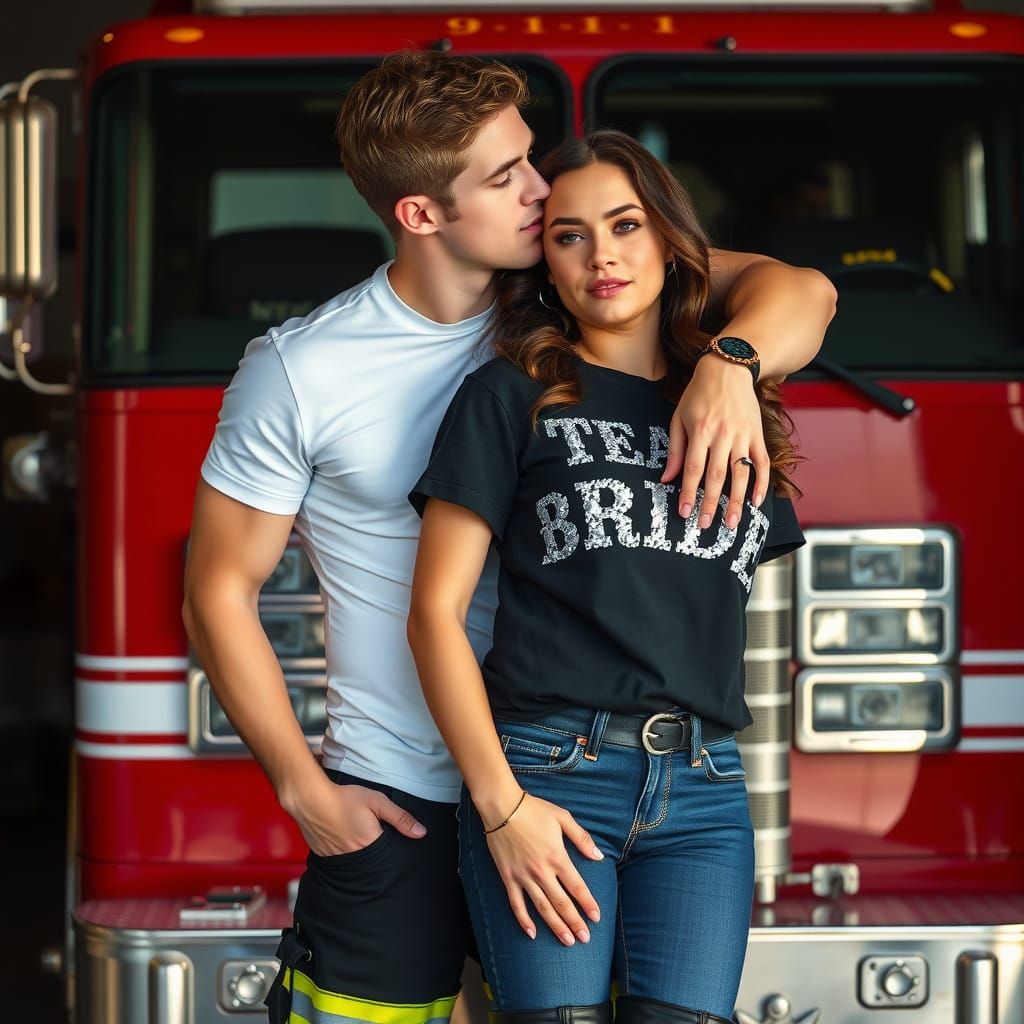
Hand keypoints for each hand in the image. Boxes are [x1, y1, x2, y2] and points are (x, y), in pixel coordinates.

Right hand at [289, 773, 426, 855]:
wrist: (310, 799)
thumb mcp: (377, 802)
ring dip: (357, 852)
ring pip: (354, 862)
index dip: (389, 847)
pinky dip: (342, 852)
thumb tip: (421, 833)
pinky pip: (338, 860)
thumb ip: (400, 818)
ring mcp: (336, 859)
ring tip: (353, 836)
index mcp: (370, 844)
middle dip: (373, 851)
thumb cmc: (344, 798)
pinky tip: (341, 838)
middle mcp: (354, 857)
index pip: (387, 855)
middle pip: (371, 861)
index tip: (386, 837)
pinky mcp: (323, 856)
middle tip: (367, 834)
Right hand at [483, 793, 603, 945]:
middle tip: (584, 939)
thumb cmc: (534, 810)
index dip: (588, 904)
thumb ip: (582, 839)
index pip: (577, 887)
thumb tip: (599, 857)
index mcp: (558, 857)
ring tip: (567, 941)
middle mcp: (542, 872)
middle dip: (575, 923)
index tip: (596, 918)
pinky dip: (523, 920)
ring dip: (555, 926)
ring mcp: (524, 877)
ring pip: (542, 908)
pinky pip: (516, 903)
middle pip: (562, 903)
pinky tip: (532, 933)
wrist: (502, 807)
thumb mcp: (563, 818)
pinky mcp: (508, 877)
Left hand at [661, 355, 769, 527]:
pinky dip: (762, 483)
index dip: (689, 493)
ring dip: (736, 501)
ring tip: (732, 523)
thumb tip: (667, 478)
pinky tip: (756, 501)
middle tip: (705, 525)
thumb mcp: (679, 418)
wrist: (728, 369)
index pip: (693, 469)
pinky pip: (762, 462)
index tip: (684, 512)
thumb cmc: (698, 395)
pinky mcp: (757, 434)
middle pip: (716, 476)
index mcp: (700, 431)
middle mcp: (722, 435)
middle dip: (710, 504)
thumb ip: (675, 450)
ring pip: (741, 474)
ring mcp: (743, 435)